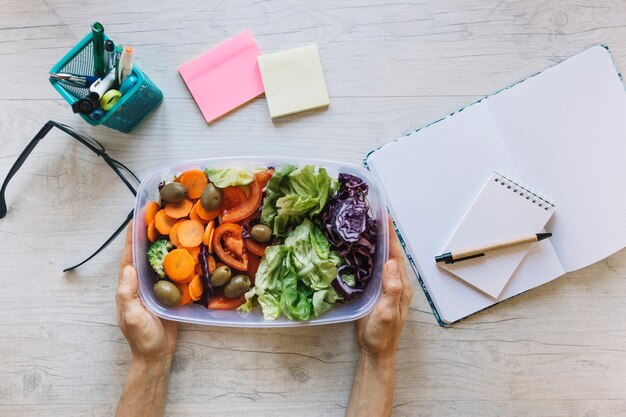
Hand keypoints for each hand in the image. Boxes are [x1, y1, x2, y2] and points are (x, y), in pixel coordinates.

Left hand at [116, 223, 177, 362]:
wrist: (157, 354)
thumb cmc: (142, 337)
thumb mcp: (131, 316)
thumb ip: (127, 294)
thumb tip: (129, 268)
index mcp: (128, 285)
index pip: (129, 255)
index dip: (133, 235)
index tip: (139, 215)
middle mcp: (140, 281)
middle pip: (145, 252)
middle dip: (150, 232)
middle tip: (162, 212)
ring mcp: (155, 286)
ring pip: (160, 259)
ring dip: (166, 242)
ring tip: (176, 224)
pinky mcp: (169, 292)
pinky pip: (174, 272)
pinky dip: (180, 259)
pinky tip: (190, 248)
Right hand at [356, 216, 412, 359]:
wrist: (375, 351)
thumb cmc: (383, 334)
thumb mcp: (388, 313)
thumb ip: (392, 289)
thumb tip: (390, 262)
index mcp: (401, 285)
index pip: (396, 254)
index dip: (391, 235)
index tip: (385, 216)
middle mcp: (395, 282)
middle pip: (389, 252)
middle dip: (383, 233)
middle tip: (371, 214)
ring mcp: (384, 286)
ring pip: (380, 258)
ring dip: (374, 242)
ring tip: (363, 226)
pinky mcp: (374, 291)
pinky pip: (371, 268)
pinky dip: (366, 256)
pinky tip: (356, 249)